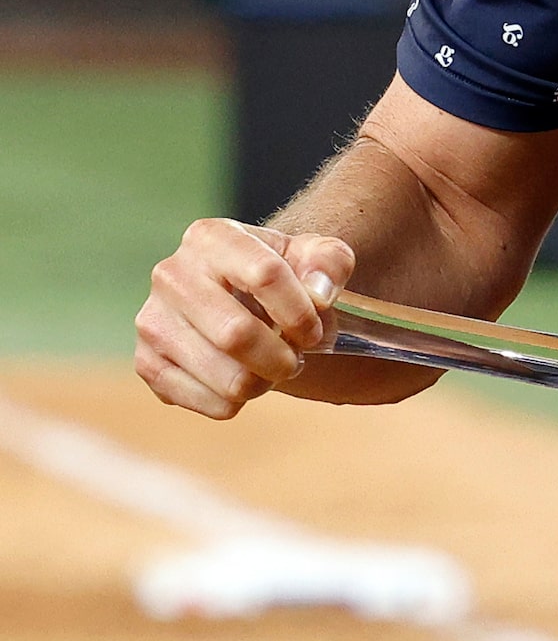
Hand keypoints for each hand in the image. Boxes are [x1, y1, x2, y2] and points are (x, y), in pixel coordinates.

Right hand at [135, 219, 354, 419]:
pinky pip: (200, 400)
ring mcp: (152, 320)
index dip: (301, 312)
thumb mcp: (313, 254)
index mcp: (212, 238)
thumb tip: (319, 294)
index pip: (265, 275)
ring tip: (271, 370)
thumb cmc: (278, 274)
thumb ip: (329, 263)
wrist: (236, 293)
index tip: (314, 331)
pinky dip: (233, 402)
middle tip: (295, 360)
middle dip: (281, 358)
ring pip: (221, 375)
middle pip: (236, 334)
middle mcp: (172, 274)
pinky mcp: (146, 362)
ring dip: (261, 383)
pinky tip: (243, 380)